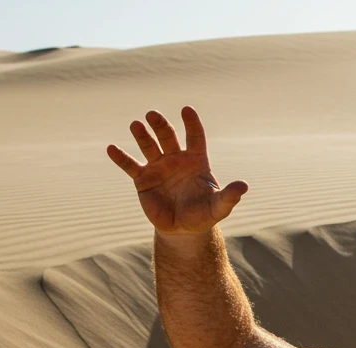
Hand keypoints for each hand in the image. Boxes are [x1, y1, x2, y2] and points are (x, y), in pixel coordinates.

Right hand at [106, 106, 247, 232]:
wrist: (183, 230)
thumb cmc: (203, 215)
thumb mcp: (218, 208)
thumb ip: (229, 197)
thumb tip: (244, 186)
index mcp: (196, 160)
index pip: (195, 137)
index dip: (192, 123)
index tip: (187, 110)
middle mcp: (176, 159)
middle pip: (168, 136)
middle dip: (161, 125)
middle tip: (152, 115)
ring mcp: (158, 167)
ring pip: (149, 146)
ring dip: (142, 135)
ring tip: (136, 125)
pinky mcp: (142, 179)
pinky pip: (130, 166)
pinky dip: (121, 157)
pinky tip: (111, 148)